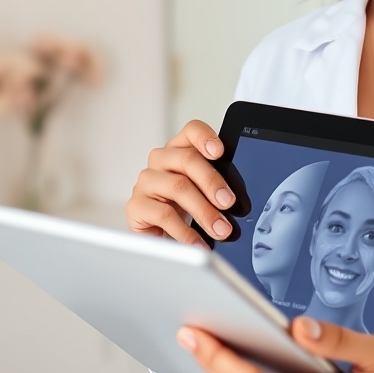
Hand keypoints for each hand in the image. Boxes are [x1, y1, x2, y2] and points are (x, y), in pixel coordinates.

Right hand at [126, 119, 233, 245]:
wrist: (161, 232)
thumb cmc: (187, 206)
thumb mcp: (205, 191)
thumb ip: (219, 185)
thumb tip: (237, 199)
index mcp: (181, 149)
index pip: (192, 130)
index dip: (205, 137)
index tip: (220, 152)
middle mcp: (161, 160)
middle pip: (188, 159)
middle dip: (212, 182)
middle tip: (229, 203)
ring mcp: (146, 181)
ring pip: (178, 187)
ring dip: (204, 211)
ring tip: (220, 230)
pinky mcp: (136, 205)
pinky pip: (163, 215)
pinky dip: (185, 231)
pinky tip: (198, 242)